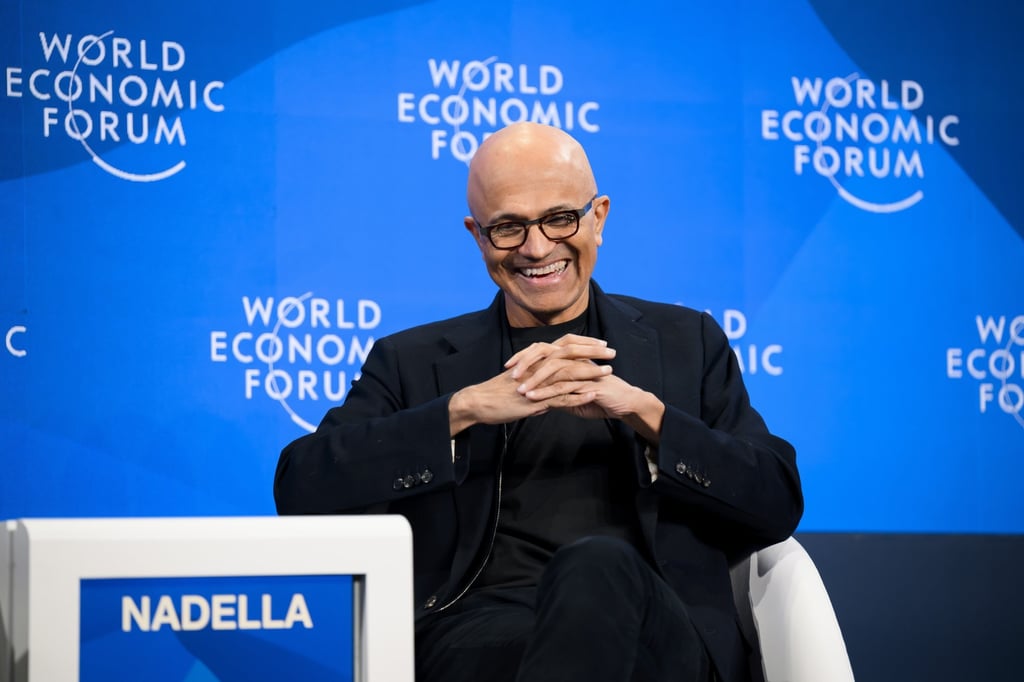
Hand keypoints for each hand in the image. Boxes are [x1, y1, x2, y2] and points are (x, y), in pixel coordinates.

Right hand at [447, 336, 612, 434]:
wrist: (479, 402)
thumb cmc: (499, 393)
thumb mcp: (523, 383)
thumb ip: (540, 383)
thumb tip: (553, 390)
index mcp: (536, 359)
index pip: (565, 345)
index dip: (584, 343)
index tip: (601, 343)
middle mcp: (538, 366)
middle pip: (570, 353)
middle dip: (593, 352)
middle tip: (612, 352)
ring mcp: (537, 382)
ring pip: (568, 373)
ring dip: (590, 372)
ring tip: (609, 372)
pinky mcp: (534, 399)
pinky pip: (559, 396)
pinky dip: (577, 395)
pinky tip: (592, 394)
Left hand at [511, 334, 664, 442]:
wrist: (624, 404)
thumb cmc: (601, 398)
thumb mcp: (574, 395)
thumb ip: (558, 392)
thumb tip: (541, 395)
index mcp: (570, 358)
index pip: (543, 350)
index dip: (525, 356)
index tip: (508, 366)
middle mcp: (575, 359)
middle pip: (545, 352)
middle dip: (525, 361)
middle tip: (507, 372)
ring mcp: (582, 368)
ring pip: (552, 368)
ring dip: (533, 379)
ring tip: (518, 390)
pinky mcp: (587, 382)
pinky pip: (562, 385)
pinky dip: (545, 392)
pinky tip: (533, 398)